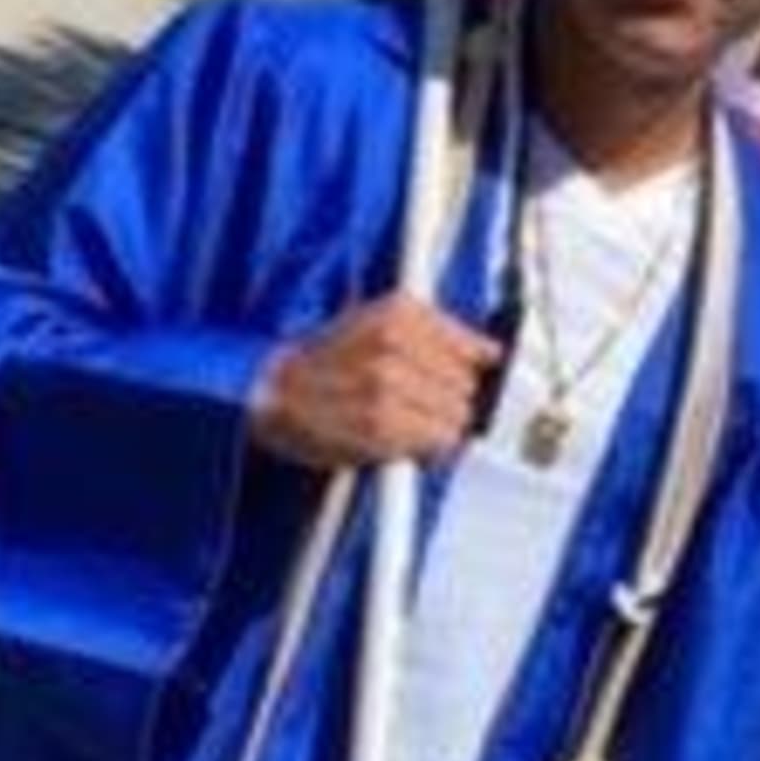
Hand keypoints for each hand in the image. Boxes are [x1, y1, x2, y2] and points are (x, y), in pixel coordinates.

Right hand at [248, 296, 502, 471]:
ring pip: (456, 417)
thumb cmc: (323, 361)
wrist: (269, 390)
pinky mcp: (380, 426)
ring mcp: (388, 386)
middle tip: (410, 402)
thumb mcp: (379, 322)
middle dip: (446, 400)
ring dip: (436, 426)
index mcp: (398, 312)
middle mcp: (395, 345)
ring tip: (401, 419)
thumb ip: (441, 333)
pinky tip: (399, 438)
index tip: (442, 379)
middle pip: (466, 386)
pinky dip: (426, 448)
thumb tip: (490, 351)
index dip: (460, 370)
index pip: (473, 349)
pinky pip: (437, 443)